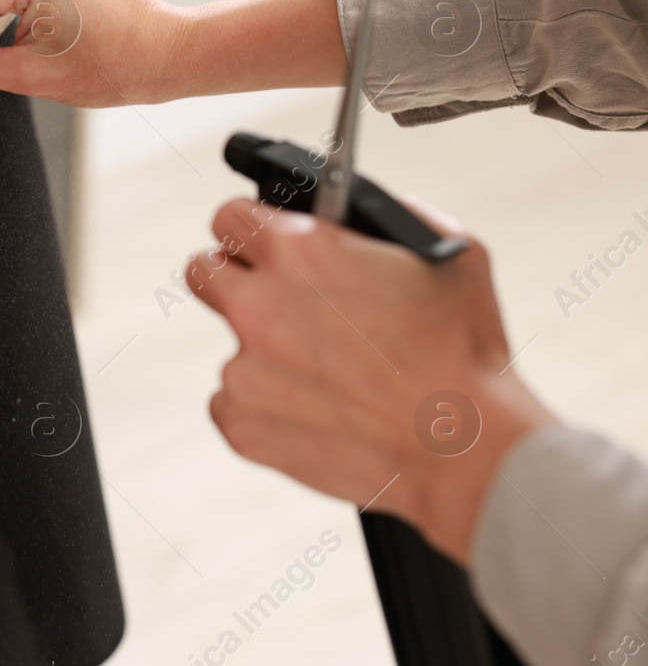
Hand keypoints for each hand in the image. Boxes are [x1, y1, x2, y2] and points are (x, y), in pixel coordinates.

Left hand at [188, 198, 556, 563]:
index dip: (250, 228)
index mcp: (299, 252)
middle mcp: (257, 305)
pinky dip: (264, 406)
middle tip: (272, 297)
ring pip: (230, 344)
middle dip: (233, 278)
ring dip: (264, 352)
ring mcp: (242, 368)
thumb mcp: (450, 257)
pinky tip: (316, 410)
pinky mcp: (239, 422)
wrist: (464, 451)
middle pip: (202, 271)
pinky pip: (231, 402)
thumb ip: (394, 220)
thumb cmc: (463, 355)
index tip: (262, 243)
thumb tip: (361, 213)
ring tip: (326, 374)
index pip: (229, 216)